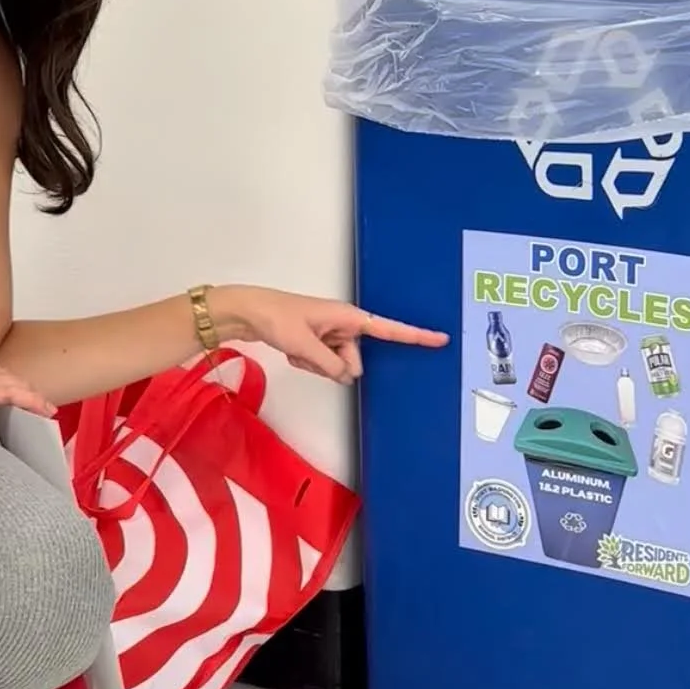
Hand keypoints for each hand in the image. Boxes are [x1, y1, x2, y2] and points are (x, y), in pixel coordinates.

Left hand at [211, 286, 448, 383]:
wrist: (248, 313)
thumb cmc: (277, 318)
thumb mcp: (305, 345)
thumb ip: (331, 364)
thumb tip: (347, 376)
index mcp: (348, 317)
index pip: (389, 329)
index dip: (415, 335)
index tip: (441, 338)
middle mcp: (342, 324)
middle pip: (355, 358)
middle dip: (335, 364)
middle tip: (308, 353)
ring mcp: (329, 334)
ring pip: (337, 364)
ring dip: (318, 364)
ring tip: (296, 350)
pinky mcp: (316, 341)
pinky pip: (322, 363)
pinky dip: (308, 362)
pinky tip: (292, 352)